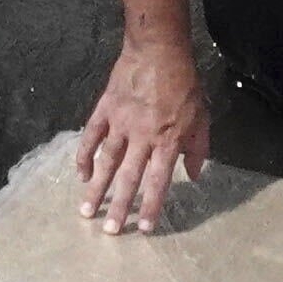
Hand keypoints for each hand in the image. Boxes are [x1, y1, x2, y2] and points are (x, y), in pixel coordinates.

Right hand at [73, 31, 210, 233]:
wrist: (159, 50)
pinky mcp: (105, 110)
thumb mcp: (202, 117)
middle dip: (118, 206)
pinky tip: (80, 174)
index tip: (143, 228)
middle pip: (128, 177)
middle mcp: (142, 136)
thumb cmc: (184, 85)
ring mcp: (120, 123)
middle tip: (109, 231)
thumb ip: (198, 149)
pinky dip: (84, 156)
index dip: (150, 206)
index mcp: (167, 140)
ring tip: (85, 211)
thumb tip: (195, 176)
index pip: (158, 181)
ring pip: (106, 161)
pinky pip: (91, 137)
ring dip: (96, 188)